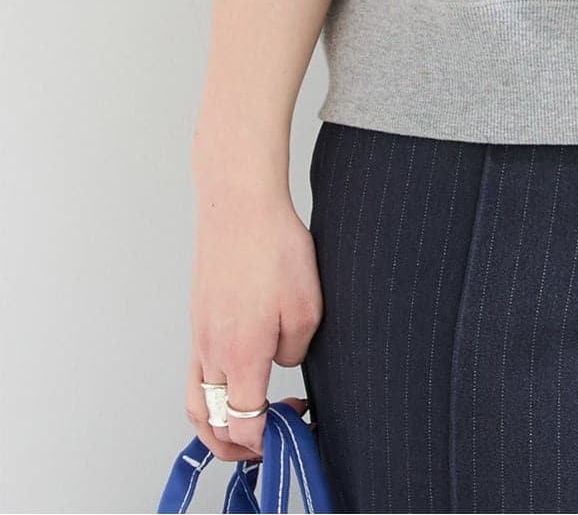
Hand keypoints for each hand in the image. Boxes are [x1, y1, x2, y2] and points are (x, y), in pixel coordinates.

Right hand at [187, 185, 322, 462]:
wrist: (239, 207)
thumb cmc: (274, 248)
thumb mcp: (307, 304)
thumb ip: (296, 349)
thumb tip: (281, 364)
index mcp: (241, 355)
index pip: (243, 423)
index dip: (265, 441)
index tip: (289, 431)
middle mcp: (212, 353)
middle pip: (212, 424)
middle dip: (238, 446)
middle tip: (268, 441)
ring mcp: (199, 338)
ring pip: (196, 405)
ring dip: (216, 427)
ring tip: (245, 427)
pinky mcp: (197, 322)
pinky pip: (194, 376)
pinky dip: (208, 397)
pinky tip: (234, 383)